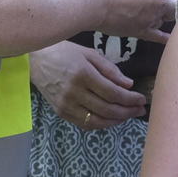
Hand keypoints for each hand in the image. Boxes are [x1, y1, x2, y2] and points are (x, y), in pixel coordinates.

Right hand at [29, 41, 144, 128]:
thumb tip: (128, 85)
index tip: (142, 99)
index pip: (113, 93)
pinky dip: (100, 125)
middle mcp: (74, 92)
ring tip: (129, 116)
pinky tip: (111, 119)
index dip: (130, 99)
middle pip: (107, 109)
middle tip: (140, 110)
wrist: (35, 60)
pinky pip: (84, 124)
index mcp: (83, 75)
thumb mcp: (89, 54)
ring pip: (96, 121)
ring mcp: (66, 105)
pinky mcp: (60, 112)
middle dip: (128, 111)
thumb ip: (110, 70)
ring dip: (116, 121)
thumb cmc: (64, 52)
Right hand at [86, 0, 175, 42]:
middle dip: (169, 4)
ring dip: (160, 17)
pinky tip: (170, 39)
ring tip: (156, 16)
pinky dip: (164, 38)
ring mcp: (152, 16)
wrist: (93, 1)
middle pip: (172, 4)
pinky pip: (157, 36)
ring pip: (164, 19)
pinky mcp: (142, 30)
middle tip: (164, 5)